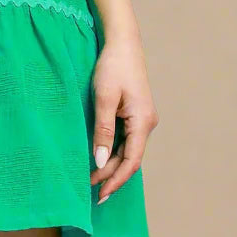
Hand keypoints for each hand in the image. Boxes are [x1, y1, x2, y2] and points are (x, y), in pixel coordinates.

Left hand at [90, 32, 158, 203]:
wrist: (122, 42)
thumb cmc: (113, 67)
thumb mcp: (104, 98)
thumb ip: (102, 130)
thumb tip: (99, 161)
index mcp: (142, 122)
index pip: (131, 161)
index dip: (116, 180)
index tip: (101, 194)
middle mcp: (146, 124)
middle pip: (129, 158)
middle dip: (111, 175)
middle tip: (90, 191)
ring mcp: (141, 119)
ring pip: (126, 149)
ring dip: (111, 164)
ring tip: (92, 180)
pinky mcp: (134, 113)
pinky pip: (125, 139)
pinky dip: (112, 150)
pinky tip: (99, 158)